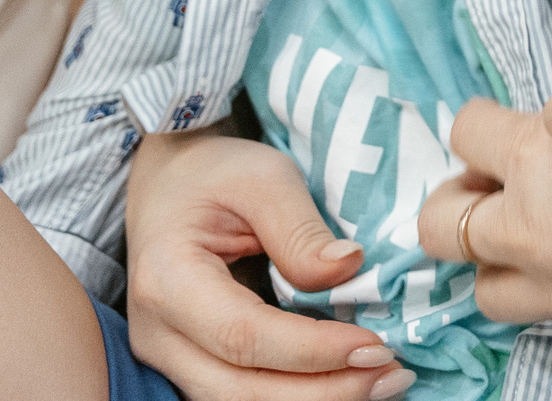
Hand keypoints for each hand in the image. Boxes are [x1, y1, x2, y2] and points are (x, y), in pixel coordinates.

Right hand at [124, 128, 400, 400]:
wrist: (170, 181)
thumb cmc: (215, 172)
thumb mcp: (263, 177)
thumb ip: (300, 229)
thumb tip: (349, 269)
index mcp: (167, 280)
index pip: (244, 335)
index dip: (313, 351)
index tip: (376, 345)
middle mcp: (158, 334)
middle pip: (239, 391)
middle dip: (323, 393)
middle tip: (392, 373)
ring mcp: (169, 358)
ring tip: (382, 381)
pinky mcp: (192, 367)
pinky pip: (244, 396)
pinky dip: (299, 395)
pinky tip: (349, 380)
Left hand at [418, 100, 551, 357]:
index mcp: (543, 157)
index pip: (463, 128)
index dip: (483, 126)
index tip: (503, 131)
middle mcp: (533, 230)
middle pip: (439, 222)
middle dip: (457, 204)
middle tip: (490, 193)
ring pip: (485, 288)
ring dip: (506, 262)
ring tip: (546, 241)